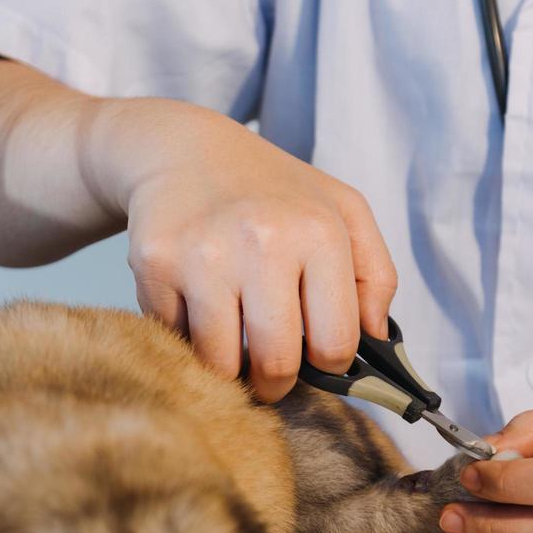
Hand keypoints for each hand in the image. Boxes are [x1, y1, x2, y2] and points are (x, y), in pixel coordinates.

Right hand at [105, 99, 396, 401]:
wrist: (183, 150)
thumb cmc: (271, 190)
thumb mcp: (342, 210)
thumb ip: (376, 276)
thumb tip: (377, 341)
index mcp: (318, 231)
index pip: (335, 344)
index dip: (327, 365)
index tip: (313, 358)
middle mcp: (262, 241)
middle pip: (275, 364)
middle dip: (275, 382)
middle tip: (269, 372)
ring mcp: (203, 255)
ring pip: (219, 363)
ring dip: (228, 366)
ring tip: (232, 340)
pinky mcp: (155, 265)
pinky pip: (174, 339)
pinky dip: (185, 336)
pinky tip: (193, 305)